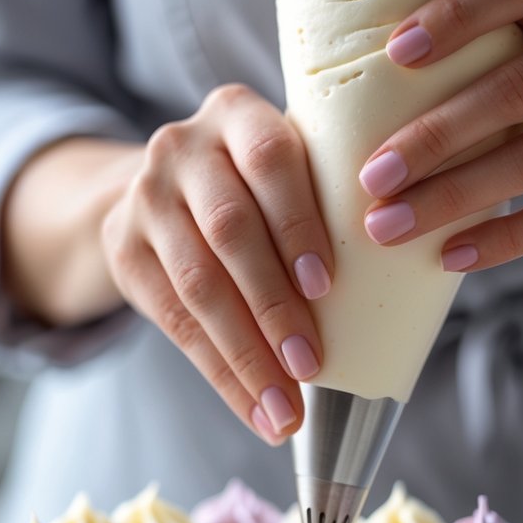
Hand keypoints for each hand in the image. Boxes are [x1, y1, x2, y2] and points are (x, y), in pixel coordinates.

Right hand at [101, 84, 331, 443]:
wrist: (161, 193)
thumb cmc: (255, 190)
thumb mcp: (285, 170)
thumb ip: (325, 202)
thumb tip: (399, 291)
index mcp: (236, 113)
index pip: (270, 159)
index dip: (298, 224)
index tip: (327, 286)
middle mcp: (182, 147)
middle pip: (230, 231)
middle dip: (274, 306)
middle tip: (311, 366)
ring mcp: (144, 198)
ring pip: (199, 286)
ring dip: (247, 356)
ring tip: (285, 408)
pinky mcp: (124, 250)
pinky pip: (175, 324)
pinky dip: (222, 374)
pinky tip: (255, 409)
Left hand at [357, 0, 522, 276]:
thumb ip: (476, 58)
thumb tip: (352, 97)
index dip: (457, 15)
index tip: (393, 54)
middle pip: (518, 87)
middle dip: (434, 138)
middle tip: (372, 179)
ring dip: (452, 196)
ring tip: (391, 226)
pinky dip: (501, 239)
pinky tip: (450, 255)